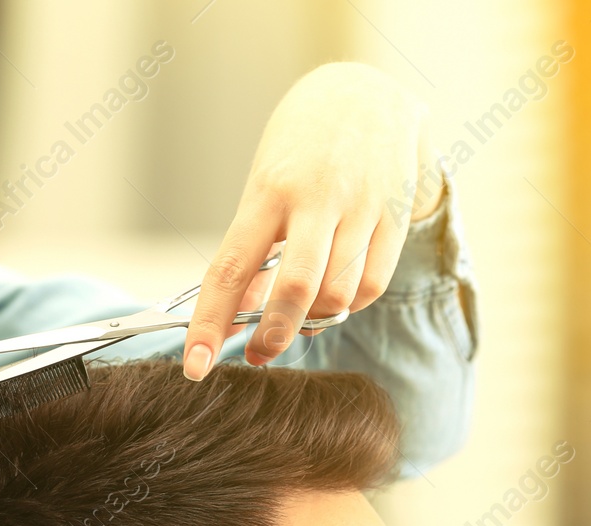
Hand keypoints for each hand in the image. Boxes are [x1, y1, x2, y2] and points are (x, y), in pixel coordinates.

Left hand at [182, 62, 442, 379]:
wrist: (366, 92)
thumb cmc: (299, 149)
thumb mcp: (264, 188)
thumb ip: (254, 251)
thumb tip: (240, 315)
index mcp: (268, 191)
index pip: (229, 270)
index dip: (209, 324)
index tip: (195, 368)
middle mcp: (316, 197)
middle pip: (294, 290)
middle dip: (273, 337)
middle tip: (258, 356)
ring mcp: (361, 206)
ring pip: (338, 296)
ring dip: (313, 322)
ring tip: (300, 316)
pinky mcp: (395, 215)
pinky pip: (371, 285)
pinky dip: (349, 306)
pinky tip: (335, 296)